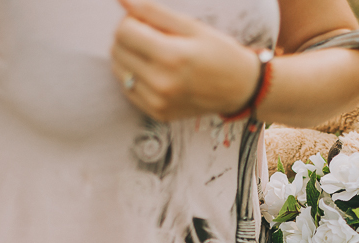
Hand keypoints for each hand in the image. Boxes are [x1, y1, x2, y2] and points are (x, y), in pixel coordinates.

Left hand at [111, 0, 260, 120]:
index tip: (147, 21)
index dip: (131, 20)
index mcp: (172, 56)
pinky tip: (154, 71)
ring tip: (153, 54)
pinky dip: (135, 77)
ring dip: (128, 57)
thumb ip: (153, 11)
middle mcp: (162, 83)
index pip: (124, 31)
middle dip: (128, 37)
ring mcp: (158, 102)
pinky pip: (128, 89)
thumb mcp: (191, 26)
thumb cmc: (219, 52)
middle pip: (118, 50)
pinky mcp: (157, 113)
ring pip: (119, 71)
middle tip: (151, 36)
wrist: (240, 88)